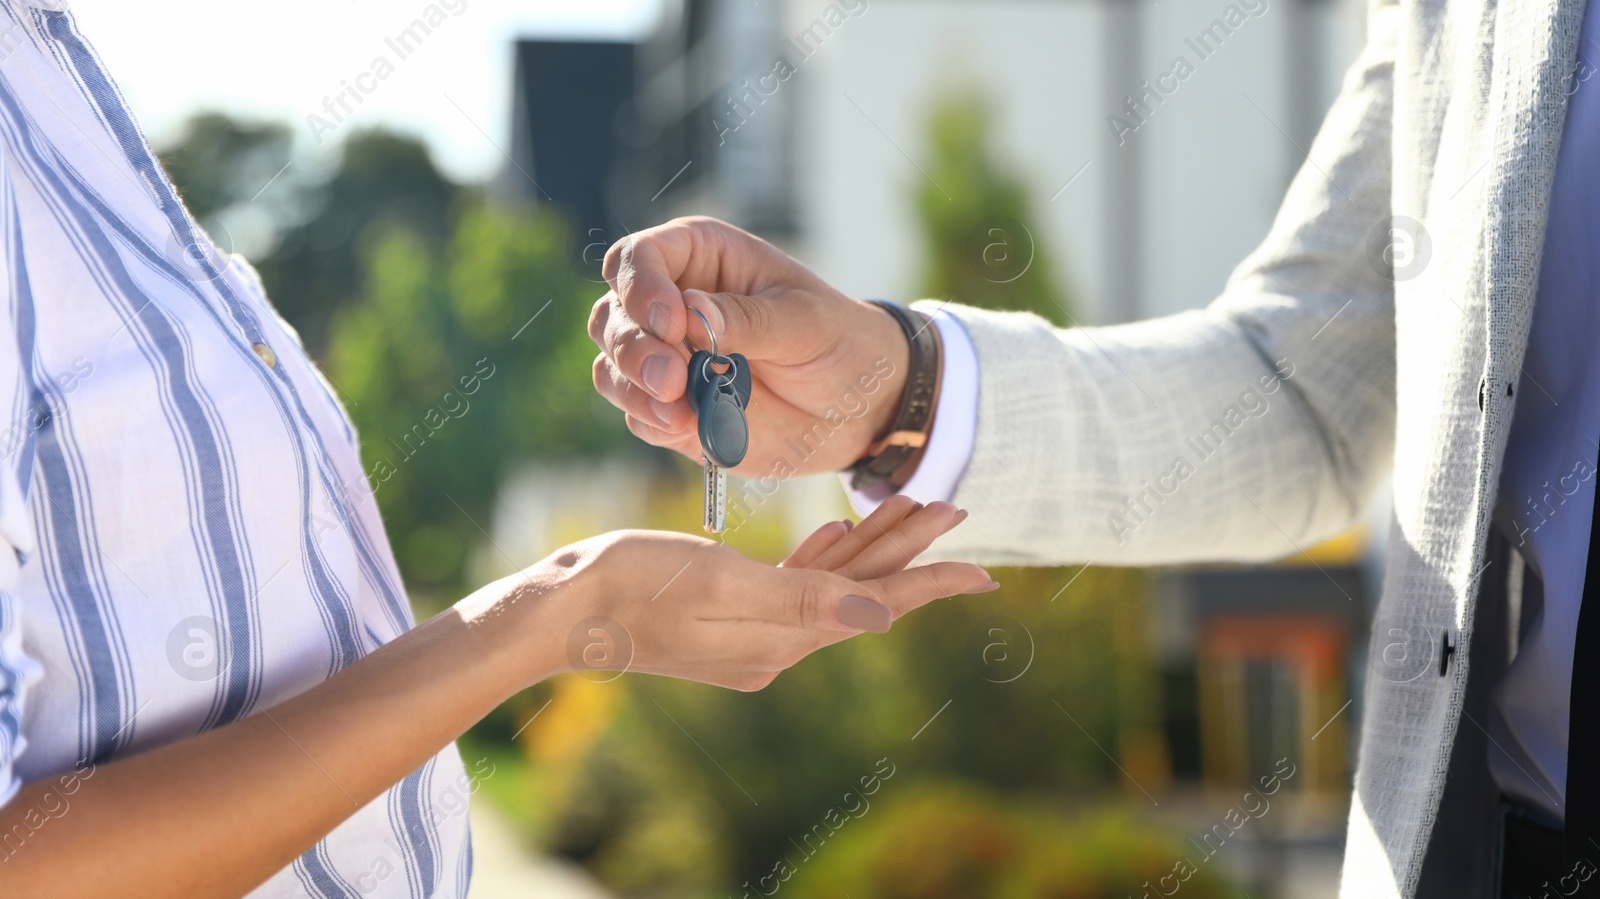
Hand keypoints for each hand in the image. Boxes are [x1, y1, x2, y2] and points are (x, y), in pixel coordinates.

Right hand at [501, 498, 990, 691]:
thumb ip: (805, 597)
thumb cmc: (635, 585)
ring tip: (914, 507)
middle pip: (862, 590)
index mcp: (781, 638)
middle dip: (910, 550)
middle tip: (956, 506)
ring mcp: (751, 632)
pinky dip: (823, 556)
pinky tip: (839, 530)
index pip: (875, 605)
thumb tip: (883, 612)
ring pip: (832, 582)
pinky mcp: (728, 614)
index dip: (931, 582)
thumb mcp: (723, 584)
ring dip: (872, 545)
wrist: (565, 607)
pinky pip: (794, 584)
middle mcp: (775, 643)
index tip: (986, 569)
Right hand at [589, 216, 911, 476]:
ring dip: (633, 388)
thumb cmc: (840, 342)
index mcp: (702, 258)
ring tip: (679, 410)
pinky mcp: (673, 409)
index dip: (640, 287)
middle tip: (672, 378)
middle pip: (611, 314)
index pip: (638, 258)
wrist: (861, 408)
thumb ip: (748, 318)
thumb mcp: (806, 321)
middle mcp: (672, 304)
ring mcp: (669, 359)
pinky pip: (638, 413)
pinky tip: (685, 426)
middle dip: (633, 347)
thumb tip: (689, 310)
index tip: (670, 323)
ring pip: (612, 366)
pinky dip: (651, 420)